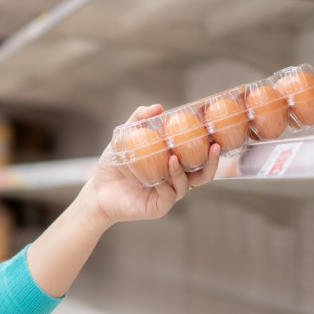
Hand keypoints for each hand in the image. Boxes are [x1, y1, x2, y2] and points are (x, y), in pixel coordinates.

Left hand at [81, 104, 220, 226]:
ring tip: (174, 158)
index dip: (210, 146)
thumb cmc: (114, 166)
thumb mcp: (124, 138)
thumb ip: (139, 120)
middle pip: (203, 173)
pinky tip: (163, 172)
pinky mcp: (159, 207)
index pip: (198, 156)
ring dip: (183, 171)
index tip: (216, 132)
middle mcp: (175, 180)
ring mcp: (168, 194)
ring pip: (187, 184)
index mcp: (173, 164)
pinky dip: (168, 183)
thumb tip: (159, 107)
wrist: (97, 191)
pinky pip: (169, 196)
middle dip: (212, 161)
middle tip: (215, 146)